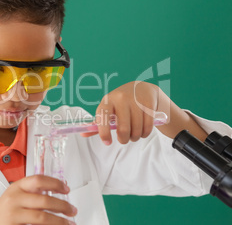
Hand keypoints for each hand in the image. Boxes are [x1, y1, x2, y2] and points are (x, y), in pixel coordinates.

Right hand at [0, 175, 76, 224]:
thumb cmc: (3, 213)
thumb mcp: (15, 197)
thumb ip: (32, 194)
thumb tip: (56, 193)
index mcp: (16, 187)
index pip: (39, 180)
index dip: (55, 183)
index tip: (66, 189)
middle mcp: (14, 198)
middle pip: (44, 199)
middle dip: (63, 206)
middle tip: (72, 210)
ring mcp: (13, 214)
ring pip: (42, 216)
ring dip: (60, 221)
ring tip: (69, 223)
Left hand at [83, 81, 207, 143]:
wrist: (140, 89)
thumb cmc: (119, 104)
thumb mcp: (108, 110)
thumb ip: (97, 123)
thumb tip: (82, 133)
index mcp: (107, 100)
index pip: (103, 118)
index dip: (104, 132)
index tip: (107, 142)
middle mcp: (121, 98)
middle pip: (123, 128)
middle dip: (123, 139)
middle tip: (124, 140)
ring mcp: (136, 100)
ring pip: (136, 129)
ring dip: (135, 137)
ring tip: (133, 136)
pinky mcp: (148, 104)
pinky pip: (148, 126)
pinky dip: (145, 133)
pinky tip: (142, 132)